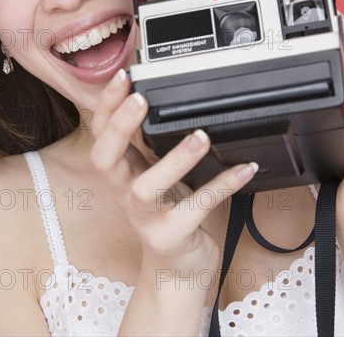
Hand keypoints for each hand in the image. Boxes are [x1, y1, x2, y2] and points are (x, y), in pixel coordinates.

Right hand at [89, 69, 258, 271]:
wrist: (175, 268)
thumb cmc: (165, 213)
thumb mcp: (150, 175)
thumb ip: (147, 146)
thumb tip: (159, 99)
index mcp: (119, 173)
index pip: (100, 134)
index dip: (107, 105)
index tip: (124, 76)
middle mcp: (125, 193)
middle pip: (106, 159)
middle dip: (120, 126)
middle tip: (141, 99)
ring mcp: (145, 218)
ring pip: (147, 188)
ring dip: (173, 159)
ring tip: (200, 137)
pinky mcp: (171, 237)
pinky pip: (198, 207)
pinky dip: (222, 184)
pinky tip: (243, 168)